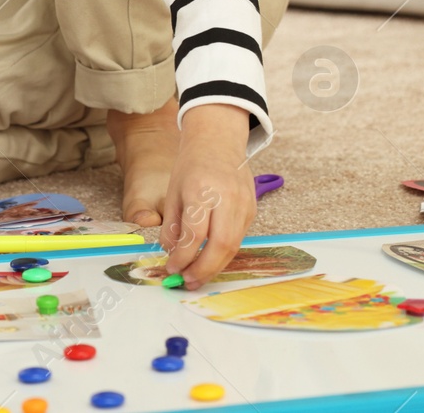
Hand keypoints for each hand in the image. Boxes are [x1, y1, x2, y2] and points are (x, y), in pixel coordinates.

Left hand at [159, 103, 255, 289]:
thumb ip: (173, 227)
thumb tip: (172, 256)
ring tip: (197, 277)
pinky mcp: (252, 209)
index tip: (171, 269)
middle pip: (221, 245)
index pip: (195, 234)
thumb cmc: (192, 165)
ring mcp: (244, 204)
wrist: (218, 141)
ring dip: (214, 266)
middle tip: (188, 282)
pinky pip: (238, 238)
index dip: (183, 257)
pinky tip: (210, 259)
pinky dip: (224, 253)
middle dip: (203, 270)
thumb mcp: (173, 192)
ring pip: (233, 246)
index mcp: (202, 190)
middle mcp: (227, 198)